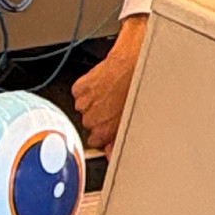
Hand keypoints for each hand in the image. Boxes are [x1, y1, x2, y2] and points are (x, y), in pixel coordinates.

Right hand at [71, 14, 148, 151]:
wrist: (131, 63)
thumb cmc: (135, 87)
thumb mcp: (131, 118)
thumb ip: (118, 138)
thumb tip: (111, 150)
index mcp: (103, 130)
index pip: (95, 141)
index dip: (103, 133)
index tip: (109, 126)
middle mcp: (91, 119)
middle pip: (89, 124)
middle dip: (99, 116)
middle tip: (112, 105)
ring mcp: (84, 103)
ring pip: (84, 108)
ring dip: (93, 102)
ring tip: (108, 93)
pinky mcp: (79, 88)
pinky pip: (79, 93)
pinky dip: (87, 89)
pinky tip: (100, 85)